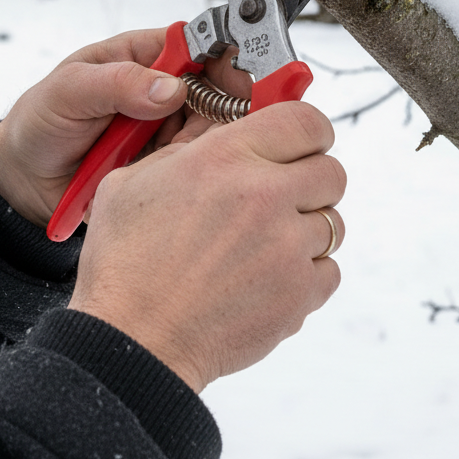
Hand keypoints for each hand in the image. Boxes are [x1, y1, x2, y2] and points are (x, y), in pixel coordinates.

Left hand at [0, 28, 249, 227]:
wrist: (24, 178)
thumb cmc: (40, 121)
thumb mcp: (69, 91)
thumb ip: (117, 84)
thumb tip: (170, 87)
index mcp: (142, 56)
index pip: (199, 44)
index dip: (224, 58)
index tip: (239, 80)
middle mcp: (162, 90)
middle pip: (219, 92)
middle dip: (219, 112)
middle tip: (201, 130)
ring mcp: (166, 129)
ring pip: (213, 134)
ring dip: (199, 147)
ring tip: (163, 155)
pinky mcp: (166, 166)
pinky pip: (195, 169)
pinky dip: (190, 173)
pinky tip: (166, 176)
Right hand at [68, 101, 345, 392]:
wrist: (134, 337)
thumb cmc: (126, 260)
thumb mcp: (136, 179)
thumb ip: (186, 150)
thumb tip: (220, 136)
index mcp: (224, 157)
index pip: (305, 121)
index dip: (307, 130)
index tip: (298, 142)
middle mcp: (264, 195)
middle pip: (331, 171)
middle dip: (310, 179)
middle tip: (280, 194)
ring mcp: (287, 247)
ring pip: (333, 223)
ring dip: (305, 229)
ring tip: (262, 244)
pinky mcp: (299, 294)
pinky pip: (329, 270)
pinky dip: (305, 273)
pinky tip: (264, 278)